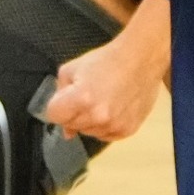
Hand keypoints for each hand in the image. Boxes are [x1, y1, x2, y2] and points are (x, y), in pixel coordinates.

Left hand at [37, 0, 165, 142]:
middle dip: (74, 113)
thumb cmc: (108, 61)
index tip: (66, 98)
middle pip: (71, 126)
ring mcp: (113, 125)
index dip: (57, 106)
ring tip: (103, 99)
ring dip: (91, 120)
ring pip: (89, 132)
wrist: (140, 59)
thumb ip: (59, 96)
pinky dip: (106, 125)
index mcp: (81, 98)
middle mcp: (97, 116)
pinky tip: (113, 108)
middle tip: (88, 94)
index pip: (53, 116)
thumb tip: (65, 129)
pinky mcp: (127, 129)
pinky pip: (106, 135)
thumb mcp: (71, 69)